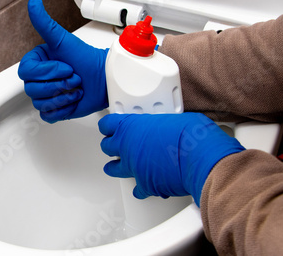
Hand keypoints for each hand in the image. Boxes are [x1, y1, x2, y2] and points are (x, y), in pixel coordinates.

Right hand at [18, 0, 107, 122]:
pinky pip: (48, 115)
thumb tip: (33, 4)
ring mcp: (46, 95)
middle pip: (32, 89)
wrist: (104, 78)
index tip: (64, 66)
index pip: (27, 72)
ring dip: (62, 96)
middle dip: (58, 85)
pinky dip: (63, 109)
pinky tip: (73, 99)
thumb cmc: (86, 59)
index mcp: (37, 62)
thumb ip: (45, 23)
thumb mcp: (63, 39)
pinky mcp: (54, 109)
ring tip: (75, 88)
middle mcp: (39, 79)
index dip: (46, 72)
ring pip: (40, 103)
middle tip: (73, 77)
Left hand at [98, 113, 244, 205]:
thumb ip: (158, 126)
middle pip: (107, 147)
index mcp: (132, 127)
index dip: (107, 126)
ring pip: (113, 169)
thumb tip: (163, 129)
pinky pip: (136, 189)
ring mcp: (134, 167)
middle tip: (115, 146)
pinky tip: (142, 187)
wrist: (202, 159)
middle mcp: (127, 147)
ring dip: (115, 167)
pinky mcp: (145, 185)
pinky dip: (139, 189)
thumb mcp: (173, 119)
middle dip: (111, 146)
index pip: (107, 124)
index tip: (108, 127)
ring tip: (116, 166)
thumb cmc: (193, 135)